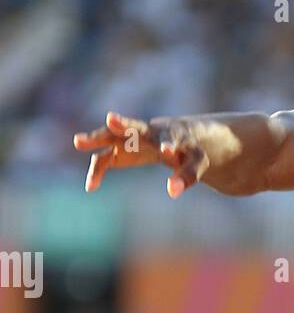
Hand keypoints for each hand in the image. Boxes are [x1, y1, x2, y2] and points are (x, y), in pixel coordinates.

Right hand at [73, 112, 209, 197]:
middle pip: (134, 126)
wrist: (177, 138)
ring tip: (78, 142)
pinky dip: (97, 172)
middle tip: (111, 120)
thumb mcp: (196, 163)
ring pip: (111, 138)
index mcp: (171, 133)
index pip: (170, 138)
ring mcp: (129, 139)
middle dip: (123, 124)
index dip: (168, 144)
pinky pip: (104, 160)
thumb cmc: (190, 150)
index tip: (166, 151)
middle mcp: (147, 132)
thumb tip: (172, 192)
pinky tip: (91, 187)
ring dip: (96, 139)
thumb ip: (188, 176)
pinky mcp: (118, 151)